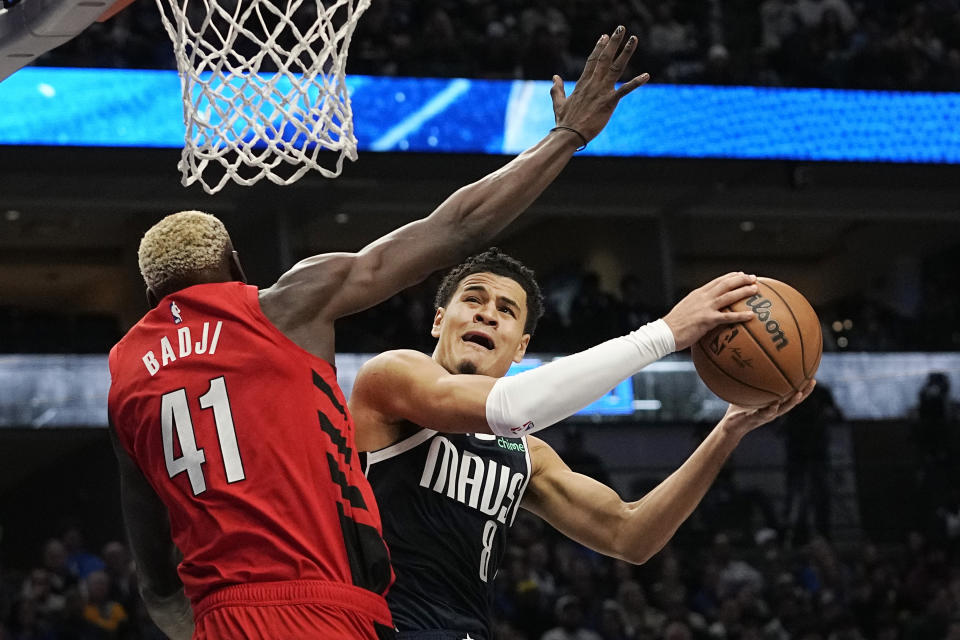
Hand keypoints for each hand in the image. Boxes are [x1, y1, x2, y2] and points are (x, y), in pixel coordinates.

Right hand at [550, 26, 649, 142]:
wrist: (568, 134)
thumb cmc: (564, 121)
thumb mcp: (558, 102)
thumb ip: (556, 89)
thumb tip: (554, 77)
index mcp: (582, 83)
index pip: (592, 61)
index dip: (599, 48)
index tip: (604, 36)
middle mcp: (593, 83)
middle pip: (605, 58)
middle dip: (613, 42)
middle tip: (620, 28)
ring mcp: (602, 91)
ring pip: (616, 68)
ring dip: (626, 52)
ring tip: (633, 39)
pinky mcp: (609, 102)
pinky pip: (625, 90)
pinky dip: (636, 82)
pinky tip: (647, 75)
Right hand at [662, 272, 757, 350]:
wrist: (665, 332)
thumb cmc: (674, 325)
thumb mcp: (686, 309)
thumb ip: (697, 307)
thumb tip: (705, 310)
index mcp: (698, 294)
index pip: (717, 281)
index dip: (731, 276)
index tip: (741, 274)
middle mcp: (703, 297)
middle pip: (726, 284)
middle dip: (741, 279)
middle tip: (753, 278)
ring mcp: (705, 308)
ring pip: (729, 296)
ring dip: (744, 291)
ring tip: (756, 290)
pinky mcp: (707, 320)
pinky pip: (728, 317)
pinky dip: (740, 315)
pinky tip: (751, 315)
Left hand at [719, 380, 816, 439]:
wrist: (731, 426)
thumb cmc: (740, 407)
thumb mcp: (746, 391)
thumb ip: (749, 379)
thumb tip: (748, 360)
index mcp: (775, 403)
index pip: (791, 394)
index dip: (803, 387)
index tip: (812, 376)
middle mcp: (774, 410)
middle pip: (793, 401)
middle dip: (804, 392)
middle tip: (812, 381)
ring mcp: (766, 415)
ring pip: (783, 409)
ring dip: (791, 402)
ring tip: (799, 394)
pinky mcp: (755, 418)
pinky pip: (764, 413)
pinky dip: (770, 409)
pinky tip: (775, 404)